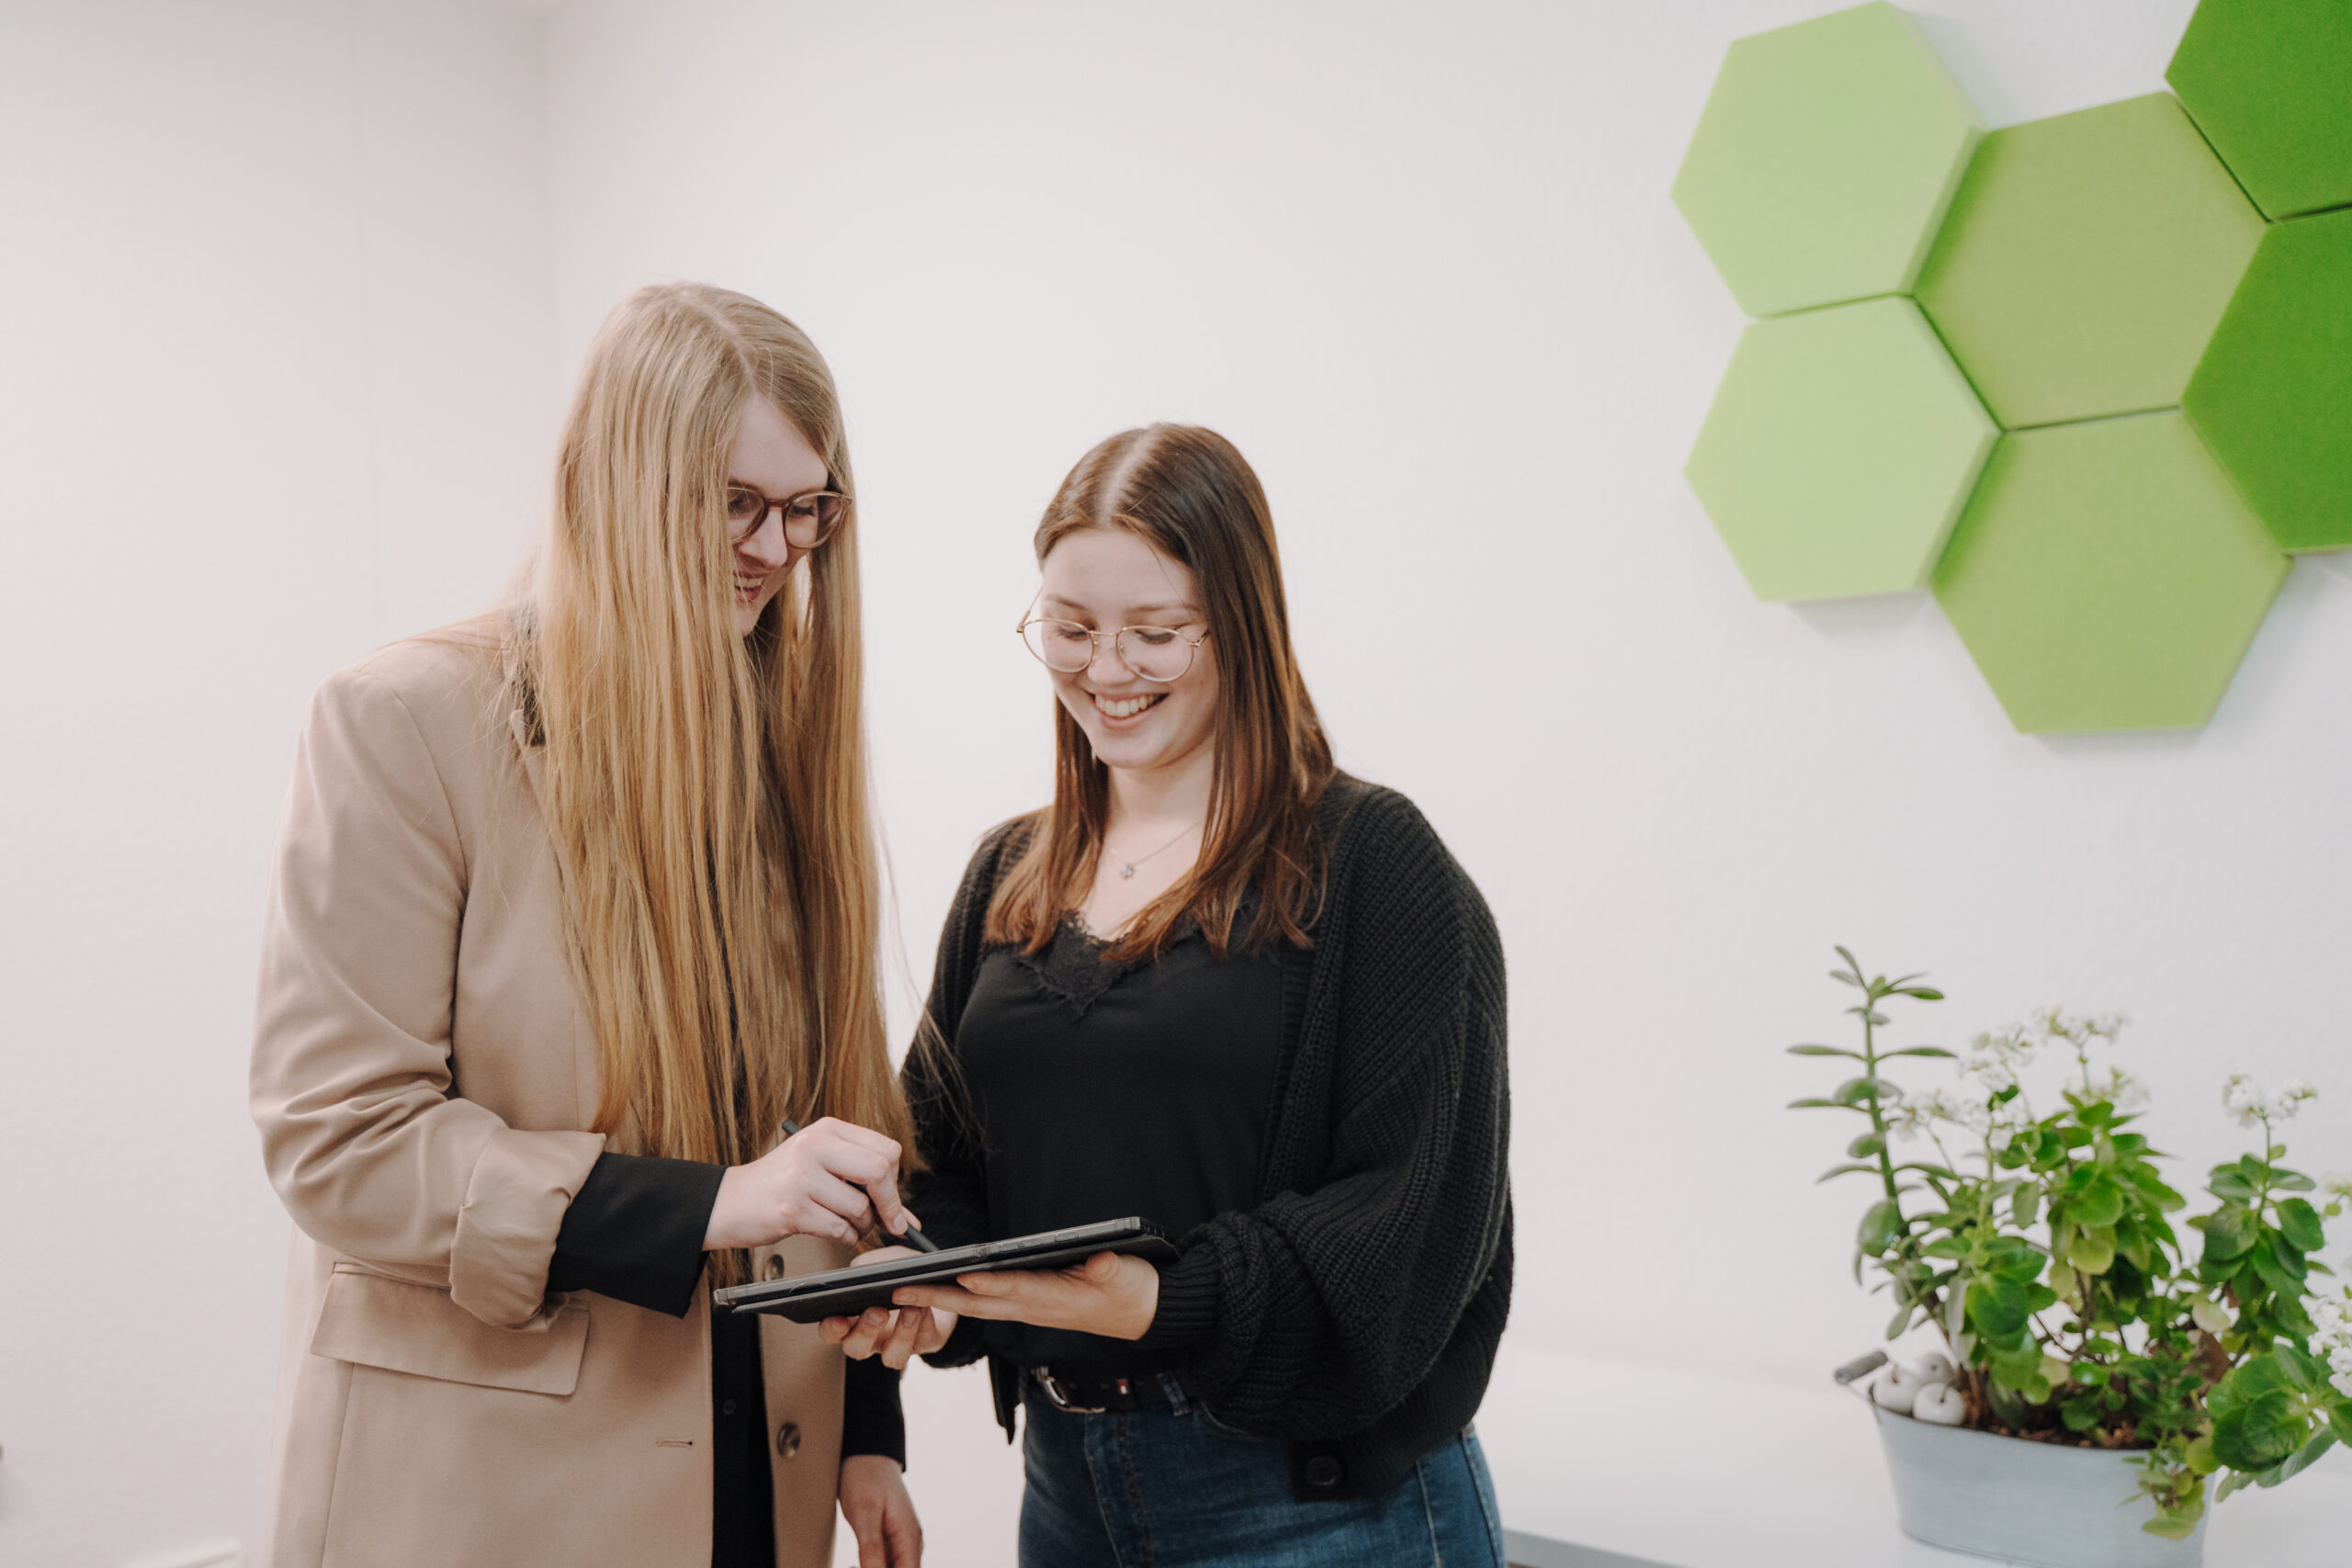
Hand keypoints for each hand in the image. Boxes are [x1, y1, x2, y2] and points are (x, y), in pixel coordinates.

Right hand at [703, 1117, 916, 1249]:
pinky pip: (839, 1229)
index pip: (886, 1149)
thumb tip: (909, 1219)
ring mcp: (801, 1177)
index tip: (892, 1202)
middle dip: (890, 1205)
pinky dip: (845, 1238)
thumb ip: (865, 1185)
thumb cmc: (782, 1185)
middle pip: (879, 1171)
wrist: (730, 1202)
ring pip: (860, 1207)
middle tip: (889, 1223)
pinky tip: (834, 1233)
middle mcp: (815, 1147)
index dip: (896, 1181)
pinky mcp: (791, 1208)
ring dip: (862, 1227)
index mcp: (828, 1130)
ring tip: (849, 1227)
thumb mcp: (822, 1167)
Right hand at [819, 1247, 957, 1367]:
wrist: (935, 1276)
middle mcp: (872, 1338)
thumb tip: (862, 1270)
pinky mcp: (926, 1343)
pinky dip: (925, 1325)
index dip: (831, 1330)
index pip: (832, 1331)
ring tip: (911, 1310)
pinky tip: (926, 1307)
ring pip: (893, 1357)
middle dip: (866, 1332)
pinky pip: (923, 1343)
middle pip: (857, 1349)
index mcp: (852, 1318)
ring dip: (901, 1335)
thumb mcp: (881, 1260)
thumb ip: (867, 1265)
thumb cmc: (899, 1271)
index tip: (837, 1320)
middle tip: (878, 1312)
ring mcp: (898, 1344)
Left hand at [838, 1453, 920, 1567]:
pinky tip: (854, 1565)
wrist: (866, 1454)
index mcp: (910, 1537)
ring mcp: (902, 1541)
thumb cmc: (865, 1477)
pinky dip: (872, 1566)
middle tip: (853, 1566)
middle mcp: (911, 1542)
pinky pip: (887, 1563)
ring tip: (852, 1565)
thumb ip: (871, 1548)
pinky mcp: (891, 1539)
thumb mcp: (864, 1513)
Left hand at [892, 1251, 1159, 1340]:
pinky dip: (957, 1299)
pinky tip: (935, 1291)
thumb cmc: (1130, 1291)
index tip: (959, 1275)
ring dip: (939, 1300)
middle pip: (979, 1304)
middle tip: (898, 1291)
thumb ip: (1110, 1269)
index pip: (1014, 1289)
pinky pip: (985, 1305)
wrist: (1140, 1315)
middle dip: (938, 1298)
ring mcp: (1028, 1309)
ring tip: (902, 1291)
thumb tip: (1099, 1261)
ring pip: (976, 1306)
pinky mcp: (1028, 1305)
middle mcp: (1034, 1308)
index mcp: (1055, 1299)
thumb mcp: (1126, 1276)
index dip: (988, 1283)